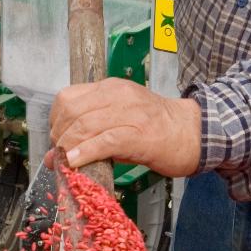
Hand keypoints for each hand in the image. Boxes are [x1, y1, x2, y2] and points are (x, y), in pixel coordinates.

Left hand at [45, 79, 201, 176]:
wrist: (194, 132)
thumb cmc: (157, 128)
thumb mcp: (121, 120)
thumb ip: (91, 132)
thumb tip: (56, 155)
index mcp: (111, 88)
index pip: (68, 97)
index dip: (55, 120)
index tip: (57, 138)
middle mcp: (118, 95)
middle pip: (71, 111)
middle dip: (59, 135)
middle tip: (60, 154)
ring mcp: (130, 113)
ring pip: (84, 124)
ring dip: (68, 146)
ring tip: (64, 161)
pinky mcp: (139, 135)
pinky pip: (104, 141)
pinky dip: (85, 152)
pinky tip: (75, 162)